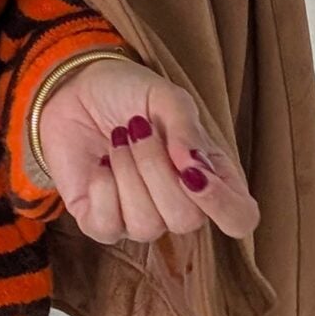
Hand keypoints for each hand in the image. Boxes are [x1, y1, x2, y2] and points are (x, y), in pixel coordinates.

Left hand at [35, 57, 258, 246]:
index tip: (193, 170)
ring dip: (128, 173)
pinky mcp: (99, 222)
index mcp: (210, 177)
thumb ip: (187, 128)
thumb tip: (193, 167)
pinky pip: (108, 227)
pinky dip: (103, 187)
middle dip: (156, 169)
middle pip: (187, 221)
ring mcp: (139, 218)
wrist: (75, 88)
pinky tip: (101, 162)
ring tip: (118, 138)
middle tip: (139, 129)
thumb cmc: (128, 94)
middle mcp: (179, 205)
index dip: (223, 204)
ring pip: (147, 226)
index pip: (240, 218)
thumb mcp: (166, 97)